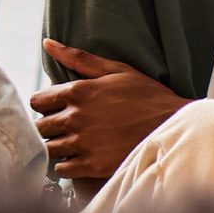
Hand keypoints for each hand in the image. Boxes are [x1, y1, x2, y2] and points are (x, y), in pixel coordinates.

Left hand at [31, 40, 186, 180]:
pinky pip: (62, 169)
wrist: (175, 127)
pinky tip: (79, 159)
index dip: (46, 105)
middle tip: (65, 129)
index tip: (58, 109)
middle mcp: (75, 118)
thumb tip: (47, 43)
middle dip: (49, 127)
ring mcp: (83, 143)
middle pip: (40, 126)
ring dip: (57, 146)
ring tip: (72, 144)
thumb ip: (78, 58)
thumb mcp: (116, 71)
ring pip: (49, 148)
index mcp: (77, 91)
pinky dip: (66, 165)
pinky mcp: (93, 165)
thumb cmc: (148, 96)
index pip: (38, 101)